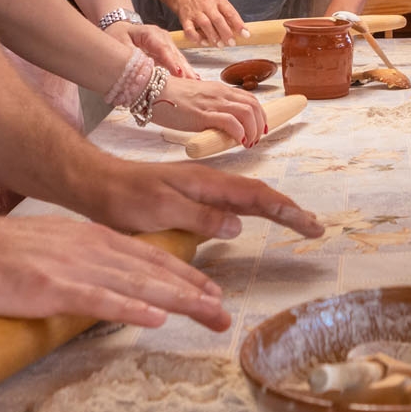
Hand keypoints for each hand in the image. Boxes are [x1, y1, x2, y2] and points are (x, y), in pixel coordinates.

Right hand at [0, 209, 229, 329]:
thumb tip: (95, 280)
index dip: (182, 274)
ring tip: (208, 313)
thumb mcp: (49, 247)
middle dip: (193, 290)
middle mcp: (91, 248)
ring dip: (177, 300)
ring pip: (138, 285)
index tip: (208, 290)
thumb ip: (75, 262)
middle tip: (223, 310)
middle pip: (153, 270)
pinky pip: (100, 300)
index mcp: (89, 239)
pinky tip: (156, 318)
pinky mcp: (53, 287)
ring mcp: (74, 267)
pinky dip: (131, 309)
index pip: (147, 257)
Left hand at [95, 159, 326, 244]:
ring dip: (273, 210)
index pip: (256, 197)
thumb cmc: (124, 197)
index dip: (286, 211)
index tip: (311, 225)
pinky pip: (229, 207)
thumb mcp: (162, 209)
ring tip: (296, 222)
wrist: (95, 184)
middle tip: (315, 228)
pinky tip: (252, 221)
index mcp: (206, 183)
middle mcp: (208, 184)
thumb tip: (239, 226)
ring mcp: (199, 191)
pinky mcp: (189, 200)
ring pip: (245, 200)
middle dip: (289, 210)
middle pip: (258, 196)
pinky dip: (250, 213)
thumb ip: (200, 217)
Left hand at [106, 19, 196, 77]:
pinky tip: (193, 78)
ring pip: (178, 58)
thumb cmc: (118, 36)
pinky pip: (176, 61)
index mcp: (149, 33)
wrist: (120, 29)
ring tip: (195, 82)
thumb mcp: (119, 44)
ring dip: (186, 71)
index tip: (178, 73)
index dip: (171, 61)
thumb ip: (131, 57)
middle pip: (174, 54)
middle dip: (183, 68)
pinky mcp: (168, 50)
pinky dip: (183, 70)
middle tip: (191, 82)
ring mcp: (167, 43)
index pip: (162, 48)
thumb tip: (141, 71)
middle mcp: (162, 37)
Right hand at [152, 74, 268, 145]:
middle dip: (260, 125)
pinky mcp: (202, 114)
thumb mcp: (197, 99)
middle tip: (255, 140)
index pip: (250, 99)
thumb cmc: (170, 98)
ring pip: (247, 113)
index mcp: (219, 90)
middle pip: (254, 106)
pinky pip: (230, 122)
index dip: (260, 115)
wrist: (152, 91)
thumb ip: (210, 107)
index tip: (259, 129)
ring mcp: (212, 103)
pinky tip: (238, 142)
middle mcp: (220, 94)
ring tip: (247, 143)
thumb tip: (220, 123)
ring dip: (252, 131)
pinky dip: (240, 133)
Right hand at [172, 0, 248, 46]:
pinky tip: (203, 43)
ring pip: (205, 24)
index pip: (230, 12)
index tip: (245, 34)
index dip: (238, 24)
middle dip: (226, 32)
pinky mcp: (185, 19)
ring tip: (219, 45)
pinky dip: (196, 38)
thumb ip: (228, 13)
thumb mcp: (219, 0)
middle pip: (217, 19)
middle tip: (232, 43)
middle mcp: (207, 6)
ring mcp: (195, 12)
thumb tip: (239, 29)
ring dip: (213, 36)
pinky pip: (189, 30)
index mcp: (218, 0)